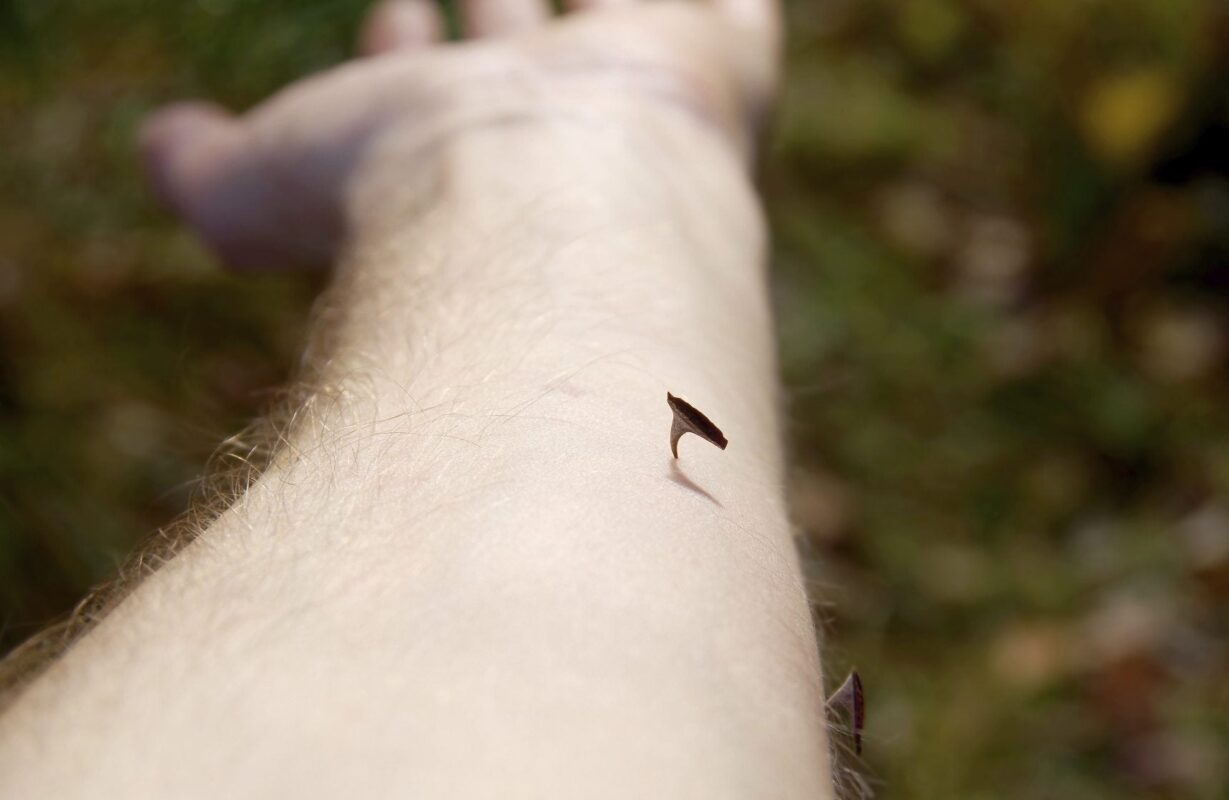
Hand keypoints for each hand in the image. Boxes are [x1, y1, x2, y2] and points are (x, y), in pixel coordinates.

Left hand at [139, 0, 780, 269]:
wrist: (551, 201)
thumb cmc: (411, 203)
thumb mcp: (258, 191)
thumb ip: (204, 173)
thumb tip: (158, 145)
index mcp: (457, 153)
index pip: (427, 92)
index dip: (399, 58)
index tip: (386, 28)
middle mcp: (548, 128)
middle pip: (517, 47)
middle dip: (492, 17)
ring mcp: (638, 91)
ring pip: (618, 16)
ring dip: (587, 6)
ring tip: (551, 2)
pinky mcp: (719, 71)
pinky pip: (731, 16)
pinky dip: (722, 9)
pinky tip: (723, 2)